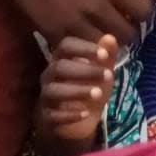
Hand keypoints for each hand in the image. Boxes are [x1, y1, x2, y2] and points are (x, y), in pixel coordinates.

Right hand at [4, 0, 149, 47]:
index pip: (144, 10)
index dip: (144, 15)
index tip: (138, 15)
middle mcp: (98, 7)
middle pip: (127, 35)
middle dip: (127, 34)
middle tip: (120, 30)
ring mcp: (76, 23)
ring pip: (103, 48)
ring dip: (105, 46)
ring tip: (101, 40)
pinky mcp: (54, 33)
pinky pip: (76, 50)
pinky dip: (81, 49)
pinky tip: (80, 42)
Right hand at [36, 35, 115, 150]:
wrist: (79, 119)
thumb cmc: (90, 86)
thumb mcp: (102, 71)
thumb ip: (106, 56)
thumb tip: (110, 37)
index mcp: (62, 59)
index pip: (65, 45)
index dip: (84, 48)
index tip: (104, 55)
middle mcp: (50, 75)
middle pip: (60, 67)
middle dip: (85, 70)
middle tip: (108, 75)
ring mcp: (46, 96)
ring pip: (54, 91)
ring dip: (78, 91)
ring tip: (99, 93)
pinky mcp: (46, 116)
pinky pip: (53, 115)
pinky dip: (69, 115)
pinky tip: (85, 113)